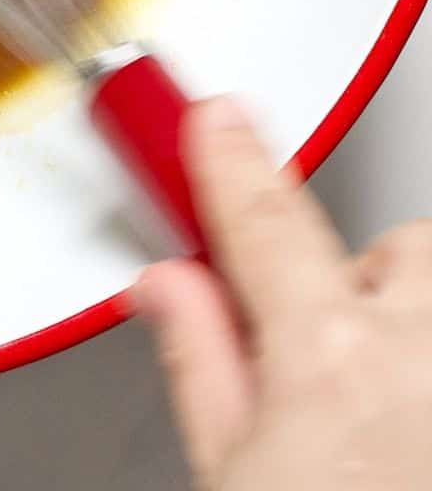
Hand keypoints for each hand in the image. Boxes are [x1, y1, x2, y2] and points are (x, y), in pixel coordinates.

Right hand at [137, 97, 431, 489]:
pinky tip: (409, 435)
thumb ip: (200, 362)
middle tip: (329, 349)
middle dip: (361, 280)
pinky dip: (426, 373)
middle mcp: (426, 358)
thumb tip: (166, 286)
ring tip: (392, 412)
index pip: (264, 215)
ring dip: (418, 330)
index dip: (231, 155)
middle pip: (400, 249)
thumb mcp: (230, 481)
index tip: (215, 117)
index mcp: (331, 361)